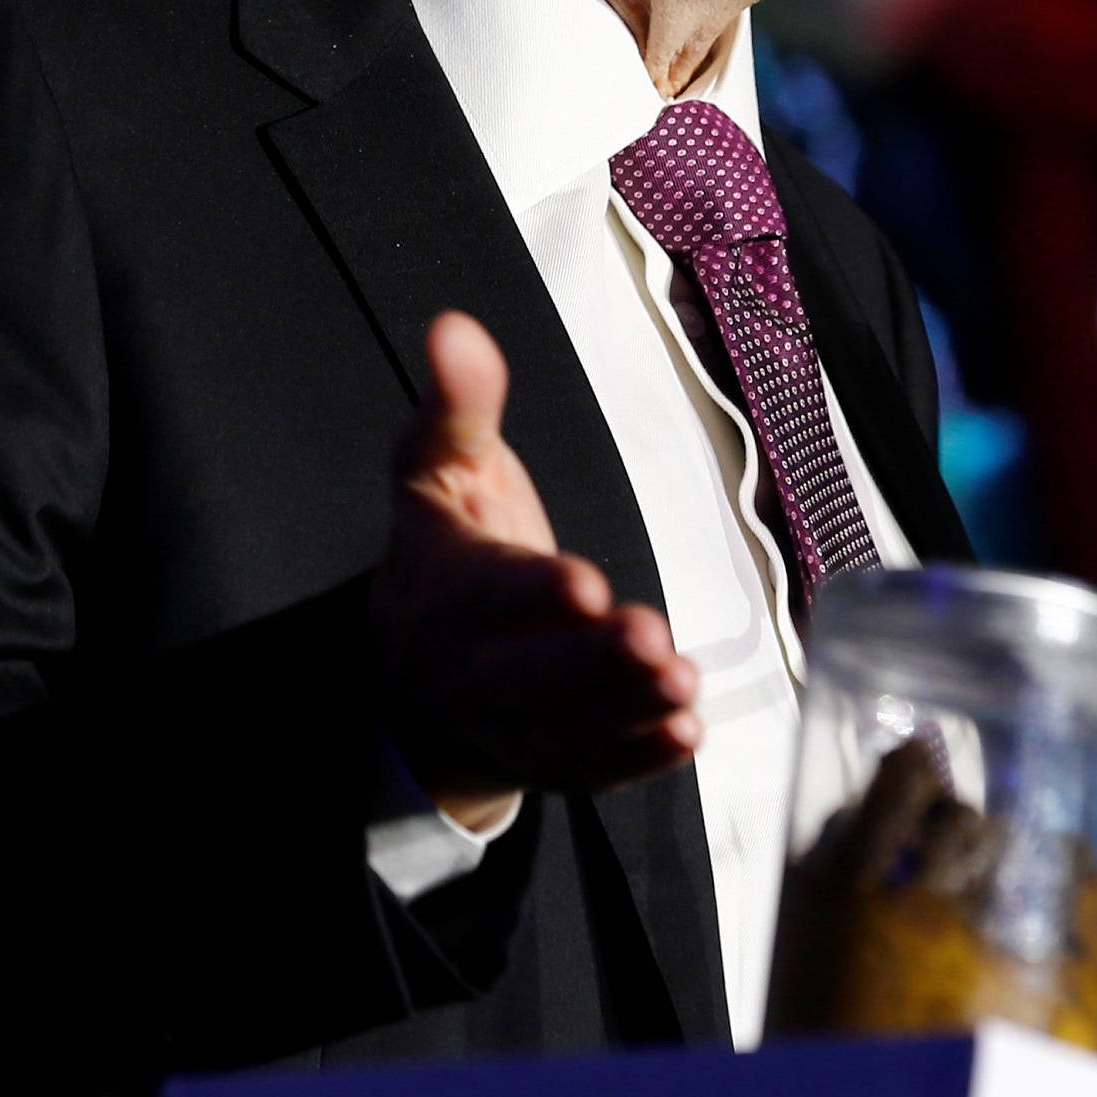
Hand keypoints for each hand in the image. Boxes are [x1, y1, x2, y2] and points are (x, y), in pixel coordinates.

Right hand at [372, 310, 701, 826]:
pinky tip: (686, 732)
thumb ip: (458, 405)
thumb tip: (453, 326)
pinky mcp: (546, 762)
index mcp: (445, 592)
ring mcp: (508, 726)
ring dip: (626, 712)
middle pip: (525, 678)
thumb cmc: (444, 555)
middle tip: (652, 639)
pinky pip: (589, 770)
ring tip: (684, 686)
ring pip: (565, 729)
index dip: (532, 594)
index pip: (485, 594)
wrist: (410, 677)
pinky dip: (637, 759)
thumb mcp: (439, 470)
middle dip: (590, 664)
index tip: (587, 581)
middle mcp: (469, 670)